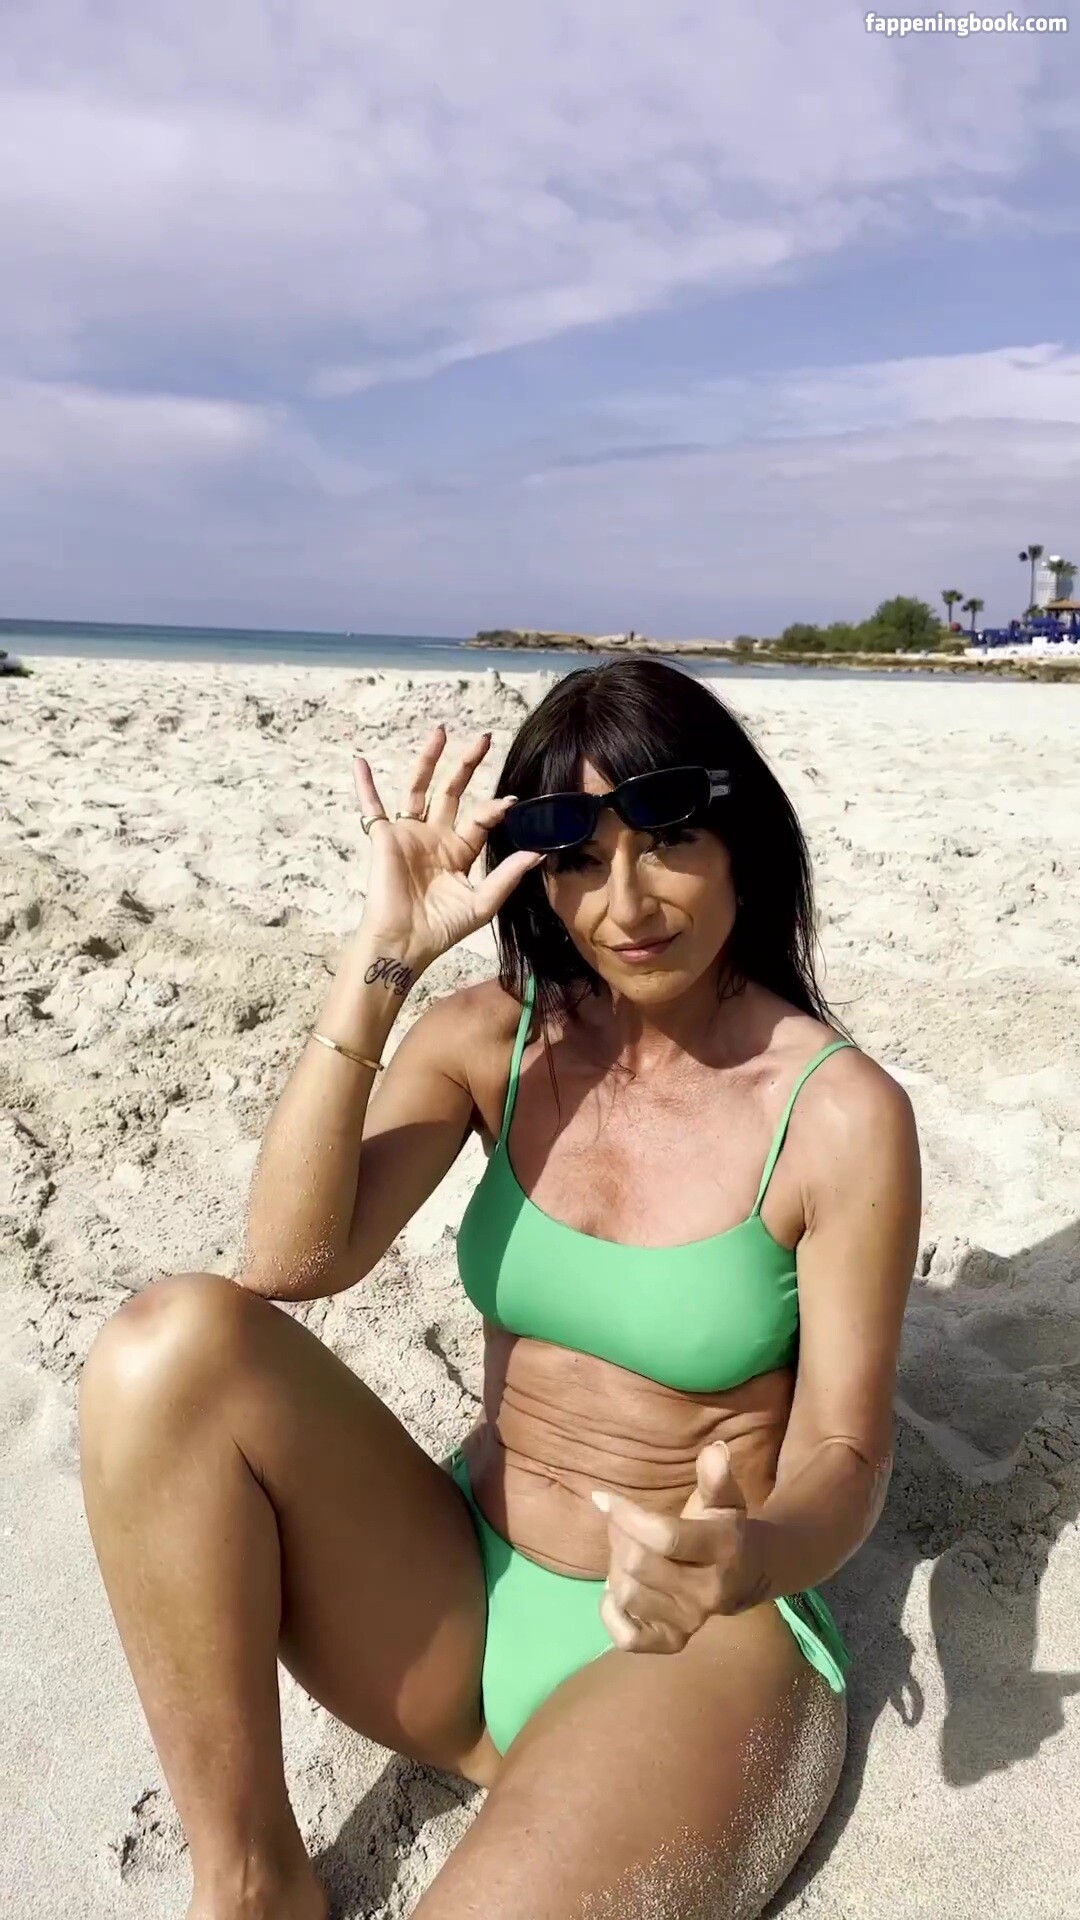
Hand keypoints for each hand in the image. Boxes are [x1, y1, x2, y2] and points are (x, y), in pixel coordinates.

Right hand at [353, 725, 542, 965]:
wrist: (406, 942)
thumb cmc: (442, 928)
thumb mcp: (484, 902)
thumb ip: (509, 875)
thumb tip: (539, 852)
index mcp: (460, 850)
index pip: (480, 818)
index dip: (495, 808)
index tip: (511, 800)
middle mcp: (435, 836)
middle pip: (452, 791)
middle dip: (466, 765)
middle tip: (483, 738)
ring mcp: (409, 833)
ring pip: (419, 788)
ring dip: (428, 760)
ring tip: (440, 733)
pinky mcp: (384, 837)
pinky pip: (372, 807)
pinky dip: (364, 786)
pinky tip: (359, 762)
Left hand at [593, 1442, 768, 1653]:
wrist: (749, 1576)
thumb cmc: (726, 1528)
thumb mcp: (725, 1499)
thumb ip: (717, 1477)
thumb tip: (714, 1449)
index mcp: (722, 1550)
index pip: (665, 1536)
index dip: (628, 1516)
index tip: (602, 1498)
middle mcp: (707, 1591)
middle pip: (638, 1563)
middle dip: (620, 1536)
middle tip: (620, 1522)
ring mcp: (690, 1621)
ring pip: (628, 1594)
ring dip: (615, 1568)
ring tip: (624, 1551)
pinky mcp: (674, 1641)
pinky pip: (628, 1638)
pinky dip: (610, 1614)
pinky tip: (613, 1593)